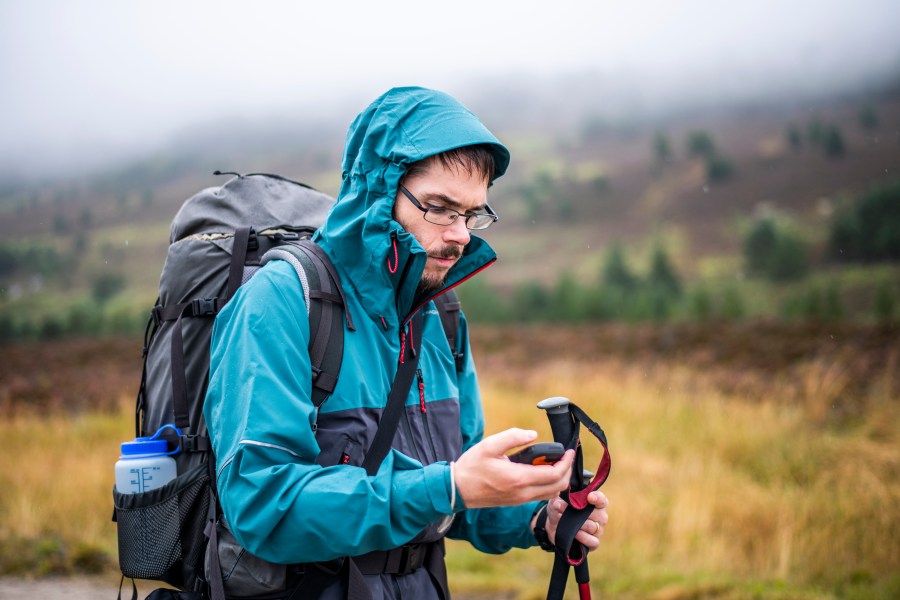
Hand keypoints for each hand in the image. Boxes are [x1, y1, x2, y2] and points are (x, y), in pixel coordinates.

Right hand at [454, 428, 574, 508]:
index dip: (566, 462)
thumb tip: (533, 434)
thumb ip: (513, 437)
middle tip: (565, 456)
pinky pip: (541, 496)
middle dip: (566, 471)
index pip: (554, 474)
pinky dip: (549, 485)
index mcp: (519, 478)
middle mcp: (523, 493)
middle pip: (558, 486)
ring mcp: (520, 500)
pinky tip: (543, 471)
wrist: (458, 489)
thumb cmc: (472, 466)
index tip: (569, 451)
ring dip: (559, 479)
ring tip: (556, 462)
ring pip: (551, 493)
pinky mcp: (517, 502)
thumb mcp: (490, 445)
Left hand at [538, 491, 608, 551]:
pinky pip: (593, 541)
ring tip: (564, 521)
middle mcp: (600, 516)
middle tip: (562, 509)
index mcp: (596, 502)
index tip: (589, 497)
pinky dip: (583, 537)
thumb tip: (558, 504)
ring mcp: (599, 530)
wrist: (554, 525)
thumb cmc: (560, 508)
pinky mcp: (594, 542)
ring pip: (592, 527)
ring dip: (576, 524)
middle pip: (598, 514)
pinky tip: (574, 534)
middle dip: (579, 512)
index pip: (601, 500)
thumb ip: (560, 500)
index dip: (597, 498)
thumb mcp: (558, 500)